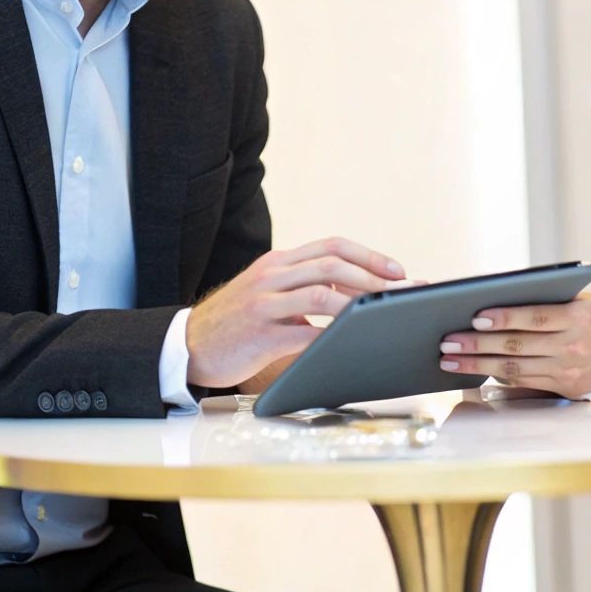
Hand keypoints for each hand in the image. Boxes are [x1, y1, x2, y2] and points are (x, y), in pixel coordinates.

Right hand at [187, 237, 411, 387]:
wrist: (188, 345)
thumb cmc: (238, 321)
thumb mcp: (270, 292)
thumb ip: (306, 287)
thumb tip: (358, 294)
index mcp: (278, 262)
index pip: (331, 245)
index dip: (368, 255)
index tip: (397, 270)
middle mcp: (272, 275)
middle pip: (331, 264)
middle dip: (373, 277)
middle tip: (402, 291)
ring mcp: (264, 304)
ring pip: (321, 294)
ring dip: (359, 304)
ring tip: (383, 315)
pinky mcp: (260, 335)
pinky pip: (304, 334)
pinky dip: (333, 337)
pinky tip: (353, 342)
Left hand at [438, 292, 590, 398]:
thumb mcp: (581, 301)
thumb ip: (548, 300)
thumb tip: (498, 299)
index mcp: (579, 317)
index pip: (535, 317)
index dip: (505, 318)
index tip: (475, 317)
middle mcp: (572, 345)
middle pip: (517, 345)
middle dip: (478, 344)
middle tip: (448, 341)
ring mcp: (566, 369)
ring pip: (514, 368)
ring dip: (477, 364)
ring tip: (450, 359)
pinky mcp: (560, 387)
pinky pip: (522, 382)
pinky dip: (494, 376)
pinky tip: (472, 371)